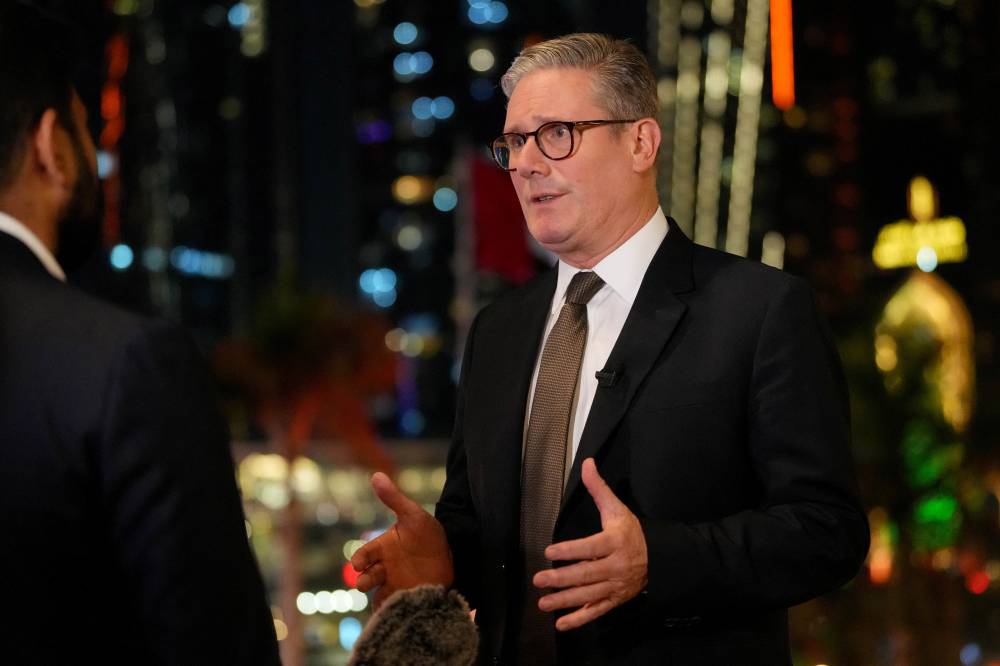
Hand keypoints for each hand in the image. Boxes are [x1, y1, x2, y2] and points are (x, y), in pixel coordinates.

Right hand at [351, 472, 453, 606]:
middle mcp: (385, 566)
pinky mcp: (406, 597)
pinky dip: (389, 610)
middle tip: (365, 582)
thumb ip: (394, 498)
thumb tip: (376, 474)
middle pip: (366, 577)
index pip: (363, 555)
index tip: (360, 564)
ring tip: (382, 597)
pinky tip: (394, 611)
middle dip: (363, 581)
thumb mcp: (413, 515)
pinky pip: (392, 607)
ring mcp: (394, 583)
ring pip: (376, 593)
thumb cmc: (429, 534)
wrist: (453, 555)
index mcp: (383, 547)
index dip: (359, 560)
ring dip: (375, 596)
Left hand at [533, 458, 647, 630]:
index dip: (570, 551)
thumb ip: (599, 489)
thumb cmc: (631, 531)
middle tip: (539, 580)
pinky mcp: (615, 600)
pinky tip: (561, 624)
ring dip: (564, 601)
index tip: (549, 552)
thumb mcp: (617, 508)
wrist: (659, 559)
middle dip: (562, 579)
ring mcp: (615, 586)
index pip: (590, 547)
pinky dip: (579, 620)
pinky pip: (596, 611)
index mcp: (615, 542)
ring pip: (588, 596)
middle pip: (586, 574)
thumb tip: (587, 463)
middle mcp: (615, 567)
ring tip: (543, 603)